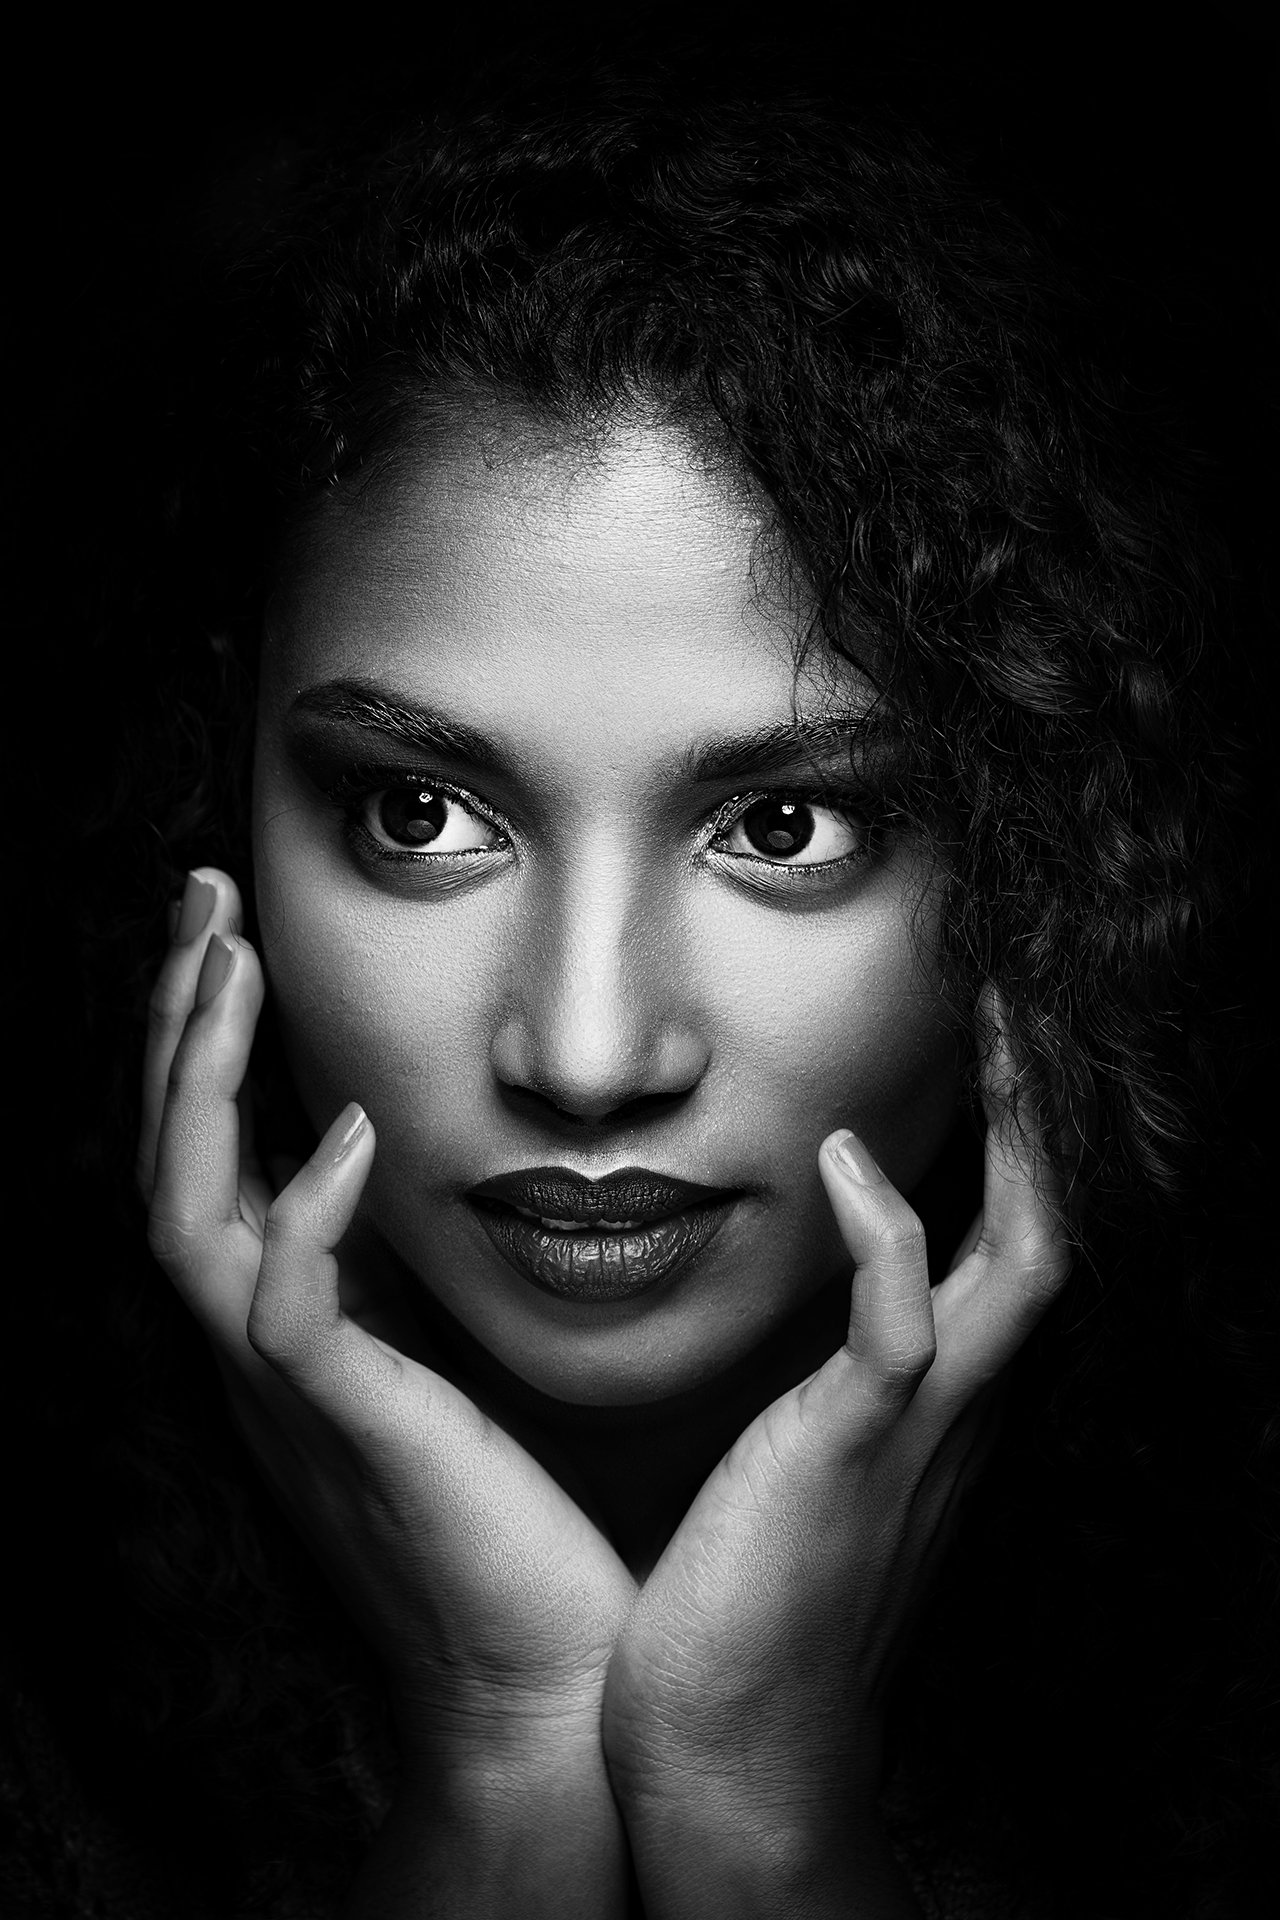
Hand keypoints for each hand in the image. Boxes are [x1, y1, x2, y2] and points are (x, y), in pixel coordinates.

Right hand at [140, 869, 636, 1912]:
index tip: (231, 927)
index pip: (207, 1154)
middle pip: (167, 1161)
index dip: (203, 1039)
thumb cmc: (508, 1510)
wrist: (545, 1671)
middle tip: (201, 900)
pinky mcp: (351, 1431)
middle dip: (178, 1024)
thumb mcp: (440, 1354)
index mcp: (284, 1325)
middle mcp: (261, 1349)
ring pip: (190, 1219)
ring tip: (231, 968)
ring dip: (202, 1086)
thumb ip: (406, 1269)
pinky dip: (303, 1218)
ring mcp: (291, 1393)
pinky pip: (289, 1316)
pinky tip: (344, 1133)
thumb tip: (413, 1161)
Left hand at [601, 1003, 1069, 1915]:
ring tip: (993, 1022)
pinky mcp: (854, 1457)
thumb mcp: (796, 1469)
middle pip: (1042, 1230)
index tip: (975, 1045)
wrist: (732, 1759)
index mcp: (933, 1406)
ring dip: (1015, 1140)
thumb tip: (782, 1312)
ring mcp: (914, 1432)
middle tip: (1011, 997)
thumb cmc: (741, 1609)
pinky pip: (901, 1331)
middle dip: (1040, 1114)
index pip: (998, 1246)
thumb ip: (814, 1387)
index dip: (1008, 1143)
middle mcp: (953, 1409)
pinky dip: (889, 1239)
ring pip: (1018, 1261)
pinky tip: (849, 1161)